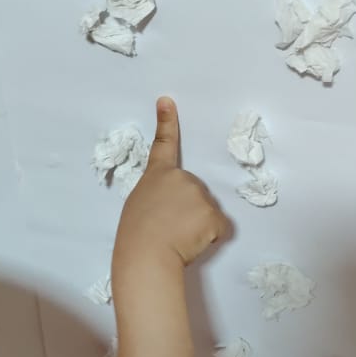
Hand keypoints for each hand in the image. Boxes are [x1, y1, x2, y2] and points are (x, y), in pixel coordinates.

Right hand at [115, 98, 230, 272]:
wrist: (146, 255)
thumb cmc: (136, 237)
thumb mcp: (139, 206)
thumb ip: (158, 195)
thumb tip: (172, 205)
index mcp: (157, 176)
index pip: (163, 145)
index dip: (166, 123)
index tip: (167, 101)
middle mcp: (181, 178)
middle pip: (195, 193)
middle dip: (189, 210)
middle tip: (170, 228)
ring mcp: (199, 194)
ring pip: (207, 212)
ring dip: (199, 226)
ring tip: (178, 238)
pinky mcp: (213, 214)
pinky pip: (219, 228)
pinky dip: (210, 238)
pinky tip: (192, 243)